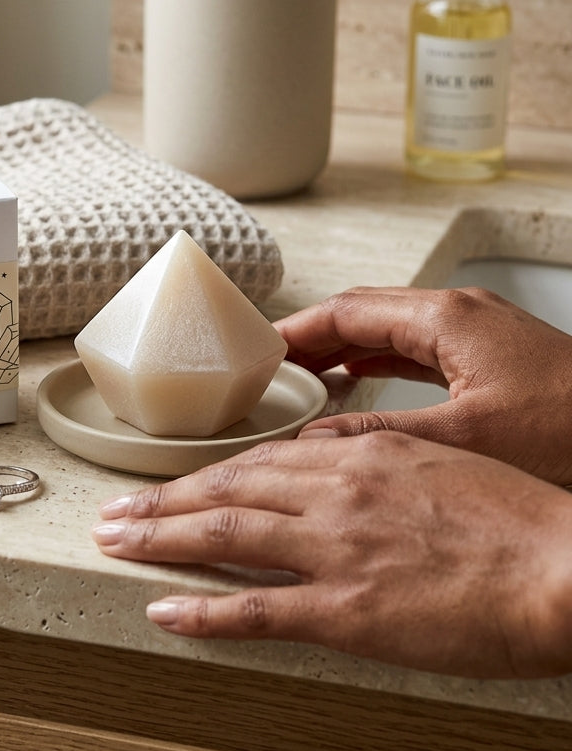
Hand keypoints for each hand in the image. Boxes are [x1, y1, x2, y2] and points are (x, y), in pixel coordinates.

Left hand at [91, 433, 571, 677]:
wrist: (566, 567)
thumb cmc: (516, 519)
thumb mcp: (436, 462)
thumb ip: (371, 459)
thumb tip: (326, 457)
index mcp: (358, 457)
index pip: (257, 463)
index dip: (203, 475)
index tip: (171, 485)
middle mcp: (334, 494)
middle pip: (225, 491)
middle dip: (162, 502)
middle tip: (115, 510)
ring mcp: (335, 551)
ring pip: (224, 534)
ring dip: (160, 538)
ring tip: (116, 541)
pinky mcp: (348, 610)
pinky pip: (257, 609)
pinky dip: (204, 610)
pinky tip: (165, 609)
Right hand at [275, 286, 571, 485]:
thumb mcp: (466, 439)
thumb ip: (381, 433)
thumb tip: (316, 440)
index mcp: (448, 319)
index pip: (348, 310)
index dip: (297, 329)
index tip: (258, 350)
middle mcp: (459, 314)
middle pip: (364, 310)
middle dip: (313, 334)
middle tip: (268, 364)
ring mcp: (477, 333)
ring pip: (389, 327)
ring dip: (343, 346)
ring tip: (299, 374)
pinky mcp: (492, 357)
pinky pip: (416, 346)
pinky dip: (378, 359)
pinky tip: (356, 380)